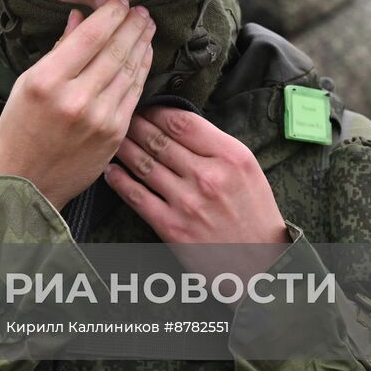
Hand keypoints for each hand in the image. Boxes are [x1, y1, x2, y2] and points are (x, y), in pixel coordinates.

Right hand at [0, 0, 154, 210]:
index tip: (120, 2)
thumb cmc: (18, 130)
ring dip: (142, 44)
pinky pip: (134, 93)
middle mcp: (76, 98)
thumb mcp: (26, 84)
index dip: (110, 14)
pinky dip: (142, 70)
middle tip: (141, 10)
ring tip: (148, 27)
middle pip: (115, 50)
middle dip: (132, 25)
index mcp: (48, 81)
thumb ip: (58, 50)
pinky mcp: (114, 134)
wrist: (27, 183)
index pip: (90, 36)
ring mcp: (100, 118)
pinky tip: (145, 55)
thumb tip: (80, 18)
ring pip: (129, 70)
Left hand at [105, 106, 288, 283]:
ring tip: (113, 138)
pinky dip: (118, 179)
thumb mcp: (247, 169)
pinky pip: (135, 195)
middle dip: (135, 125)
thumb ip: (215, 146)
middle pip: (158, 139)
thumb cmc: (254, 212)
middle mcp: (208, 176)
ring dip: (123, 147)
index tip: (146, 107)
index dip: (157, 110)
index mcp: (230, 157)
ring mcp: (187, 202)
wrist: (259, 263)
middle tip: (122, 118)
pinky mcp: (171, 226)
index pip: (182, 122)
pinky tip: (110, 170)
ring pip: (143, 163)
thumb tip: (177, 125)